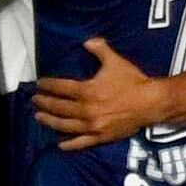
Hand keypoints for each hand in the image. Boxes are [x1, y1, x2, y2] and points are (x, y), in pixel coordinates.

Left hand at [33, 37, 172, 148]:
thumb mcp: (115, 61)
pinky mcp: (101, 137)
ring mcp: (92, 126)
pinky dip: (69, 144)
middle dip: (44, 103)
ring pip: (65, 125)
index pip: (61, 88)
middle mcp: (86, 110)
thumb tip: (87, 41)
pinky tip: (60, 144)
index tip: (39, 84)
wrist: (151, 102)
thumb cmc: (133, 81)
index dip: (48, 86)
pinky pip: (81, 142)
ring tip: (39, 118)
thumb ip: (99, 49)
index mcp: (87, 91)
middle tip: (35, 101)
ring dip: (50, 122)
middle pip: (59, 108)